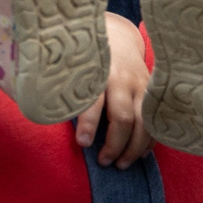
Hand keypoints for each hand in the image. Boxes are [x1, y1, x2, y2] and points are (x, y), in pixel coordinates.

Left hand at [72, 14, 153, 166]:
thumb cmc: (89, 60)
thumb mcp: (75, 68)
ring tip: (121, 164)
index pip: (94, 102)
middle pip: (123, 118)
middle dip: (114, 144)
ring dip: (133, 148)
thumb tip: (48, 117)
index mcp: (97, 73)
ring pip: (143, 123)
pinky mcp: (153, 91)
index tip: (82, 143)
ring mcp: (140, 85)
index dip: (88, 124)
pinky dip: (149, 140)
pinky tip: (140, 154)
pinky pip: (154, 121)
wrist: (118, 38)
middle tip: (104, 161)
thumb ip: (67, 91)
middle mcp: (121, 79)